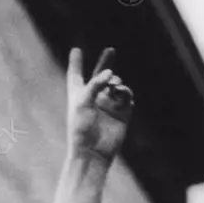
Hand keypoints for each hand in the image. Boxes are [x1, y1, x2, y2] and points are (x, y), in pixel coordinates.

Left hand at [66, 47, 132, 163]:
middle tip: (111, 50)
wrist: (93, 152)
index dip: (76, 62)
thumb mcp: (83, 101)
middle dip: (106, 63)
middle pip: (101, 76)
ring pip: (117, 85)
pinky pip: (127, 98)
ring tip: (115, 87)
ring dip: (118, 82)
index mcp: (79, 95)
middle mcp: (94, 98)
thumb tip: (111, 73)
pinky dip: (126, 94)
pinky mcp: (121, 114)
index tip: (76, 50)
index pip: (76, 74)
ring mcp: (108, 106)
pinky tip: (123, 97)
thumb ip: (96, 83)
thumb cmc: (81, 128)